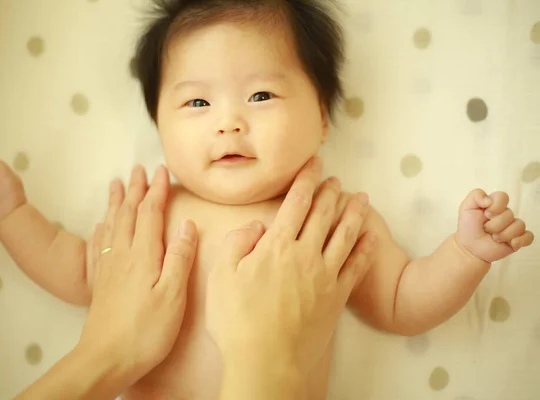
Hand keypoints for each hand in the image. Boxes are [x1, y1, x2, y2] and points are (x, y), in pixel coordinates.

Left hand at [78, 165, 197, 383]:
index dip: (157, 190)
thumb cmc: (145, 331)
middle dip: (136, 189)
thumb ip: (180, 257)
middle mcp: (123, 256)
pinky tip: (100, 225)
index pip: (151, 213)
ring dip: (116, 202)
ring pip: (112, 225)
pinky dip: (101, 229)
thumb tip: (187, 224)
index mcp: (143, 256)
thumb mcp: (173, 295)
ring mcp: (108, 269)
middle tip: (138, 168)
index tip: (162, 171)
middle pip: (129, 213)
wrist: (106, 359)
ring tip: (117, 184)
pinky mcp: (100, 283)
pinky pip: (99, 246)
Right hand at [206, 157, 374, 375]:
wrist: (265, 362)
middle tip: (336, 179)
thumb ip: (238, 243)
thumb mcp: (221, 276)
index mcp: (276, 247)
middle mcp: (304, 256)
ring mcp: (324, 276)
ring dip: (354, 214)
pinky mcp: (336, 298)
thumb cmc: (237, 322)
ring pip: (344, 236)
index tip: (314, 164)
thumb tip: (257, 226)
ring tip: (362, 198)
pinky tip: (372, 236)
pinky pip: (356, 267)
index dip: (306, 180)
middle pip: (323, 215)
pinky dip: (366, 249)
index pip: (295, 203)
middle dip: (331, 193)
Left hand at [456, 189, 533, 262]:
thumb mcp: (466, 207)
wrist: (469, 247)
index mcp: (495, 204)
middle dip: (494, 224)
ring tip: (494, 238)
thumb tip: (489, 199)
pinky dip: (521, 240)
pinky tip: (511, 244)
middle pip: (509, 214)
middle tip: (485, 229)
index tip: (486, 214)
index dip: (496, 206)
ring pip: (519, 225)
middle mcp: (506, 214)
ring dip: (503, 234)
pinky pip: (529, 236)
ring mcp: (513, 227)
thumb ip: (475, 195)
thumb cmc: (468, 226)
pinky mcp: (518, 239)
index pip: (503, 197)